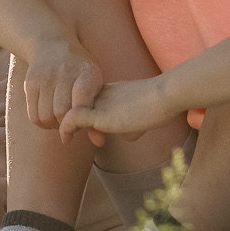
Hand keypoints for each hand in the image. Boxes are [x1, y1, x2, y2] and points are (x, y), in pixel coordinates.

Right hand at [22, 39, 104, 133]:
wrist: (52, 45)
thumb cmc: (80, 72)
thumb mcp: (95, 84)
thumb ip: (97, 113)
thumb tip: (99, 142)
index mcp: (86, 73)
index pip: (82, 102)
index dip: (81, 120)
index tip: (81, 126)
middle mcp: (64, 73)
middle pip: (61, 112)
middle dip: (67, 124)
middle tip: (71, 124)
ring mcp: (45, 77)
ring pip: (46, 117)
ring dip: (53, 125)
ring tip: (59, 120)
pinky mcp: (30, 83)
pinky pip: (33, 115)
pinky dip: (42, 122)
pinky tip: (49, 116)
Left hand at [63, 76, 177, 139]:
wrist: (164, 96)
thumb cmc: (160, 105)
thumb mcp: (142, 115)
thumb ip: (131, 124)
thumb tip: (128, 137)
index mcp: (109, 90)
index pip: (89, 101)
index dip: (84, 114)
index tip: (82, 128)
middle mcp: (100, 93)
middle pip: (77, 106)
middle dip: (71, 120)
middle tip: (67, 135)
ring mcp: (98, 103)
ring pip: (70, 111)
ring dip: (66, 125)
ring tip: (65, 139)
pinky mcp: (98, 114)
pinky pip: (72, 120)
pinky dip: (66, 130)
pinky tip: (66, 140)